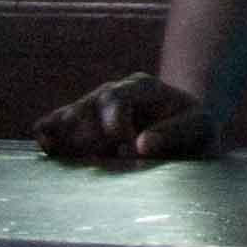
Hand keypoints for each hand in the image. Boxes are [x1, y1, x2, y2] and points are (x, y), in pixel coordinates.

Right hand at [35, 73, 213, 162]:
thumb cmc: (194, 129)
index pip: (115, 97)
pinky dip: (47, 138)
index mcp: (143, 87)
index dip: (114, 125)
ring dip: (66, 141)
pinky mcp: (78, 125)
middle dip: (89, 136)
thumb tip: (140, 145)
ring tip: (75, 159)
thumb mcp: (198, 128)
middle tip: (101, 159)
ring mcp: (92, 107)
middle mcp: (113, 92)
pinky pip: (51, 125)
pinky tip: (50, 151)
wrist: (184, 132)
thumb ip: (174, 133)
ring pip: (66, 118)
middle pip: (86, 107)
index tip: (127, 152)